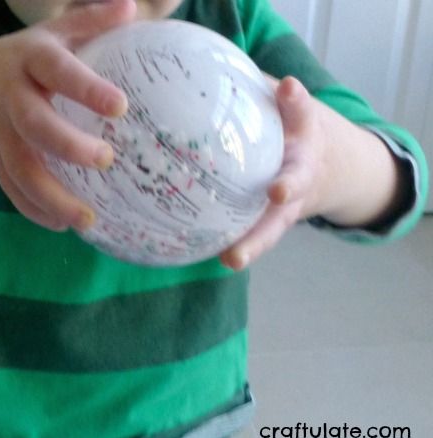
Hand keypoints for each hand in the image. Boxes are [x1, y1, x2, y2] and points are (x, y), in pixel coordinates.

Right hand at [0, 0, 135, 230]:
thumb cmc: (23, 62)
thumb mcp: (51, 35)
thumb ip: (89, 22)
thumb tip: (133, 8)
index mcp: (31, 61)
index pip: (58, 71)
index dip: (86, 89)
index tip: (120, 107)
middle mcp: (12, 99)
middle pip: (35, 126)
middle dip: (68, 146)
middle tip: (106, 160)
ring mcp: (2, 135)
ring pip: (21, 170)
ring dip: (52, 198)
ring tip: (87, 220)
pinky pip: (13, 190)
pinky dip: (36, 211)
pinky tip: (65, 226)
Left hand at [220, 76, 327, 269]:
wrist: (334, 168)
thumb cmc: (297, 131)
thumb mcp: (288, 109)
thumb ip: (260, 94)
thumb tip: (207, 74)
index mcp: (304, 135)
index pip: (303, 112)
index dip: (296, 102)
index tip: (288, 89)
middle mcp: (301, 170)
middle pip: (297, 180)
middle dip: (290, 184)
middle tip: (279, 190)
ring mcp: (290, 203)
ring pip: (275, 225)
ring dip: (255, 242)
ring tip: (232, 259)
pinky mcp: (275, 223)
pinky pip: (258, 238)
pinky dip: (241, 250)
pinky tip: (213, 258)